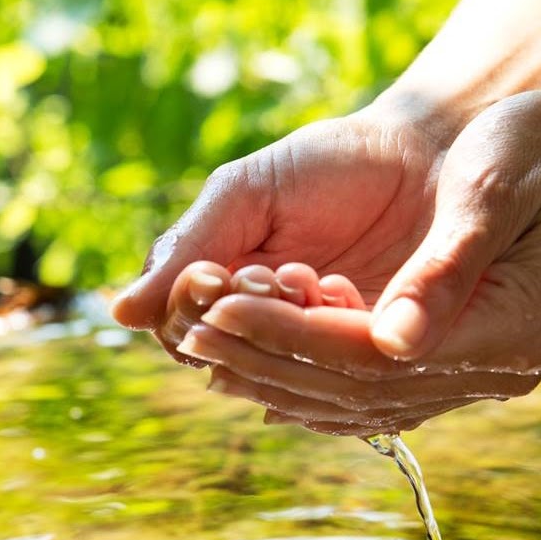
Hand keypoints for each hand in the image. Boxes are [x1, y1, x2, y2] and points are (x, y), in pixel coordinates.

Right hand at [110, 104, 451, 362]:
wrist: (421, 159)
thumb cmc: (328, 165)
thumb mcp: (248, 193)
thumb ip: (190, 245)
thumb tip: (120, 314)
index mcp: (217, 277)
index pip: (178, 322)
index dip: (198, 305)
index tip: (232, 270)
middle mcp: (258, 318)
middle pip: (221, 353)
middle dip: (251, 317)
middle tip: (292, 273)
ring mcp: (308, 339)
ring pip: (272, 372)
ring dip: (292, 333)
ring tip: (324, 280)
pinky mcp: (360, 354)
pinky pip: (330, 380)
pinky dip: (335, 345)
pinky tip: (353, 302)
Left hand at [177, 87, 540, 435]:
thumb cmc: (535, 151)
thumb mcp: (492, 191)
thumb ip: (444, 270)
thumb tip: (392, 342)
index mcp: (512, 330)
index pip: (378, 356)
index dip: (294, 337)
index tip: (221, 312)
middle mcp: (497, 368)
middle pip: (363, 388)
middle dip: (273, 360)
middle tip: (194, 335)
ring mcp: (478, 370)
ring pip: (363, 399)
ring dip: (283, 378)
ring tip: (211, 355)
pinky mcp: (456, 357)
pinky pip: (377, 390)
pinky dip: (316, 384)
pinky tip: (266, 376)